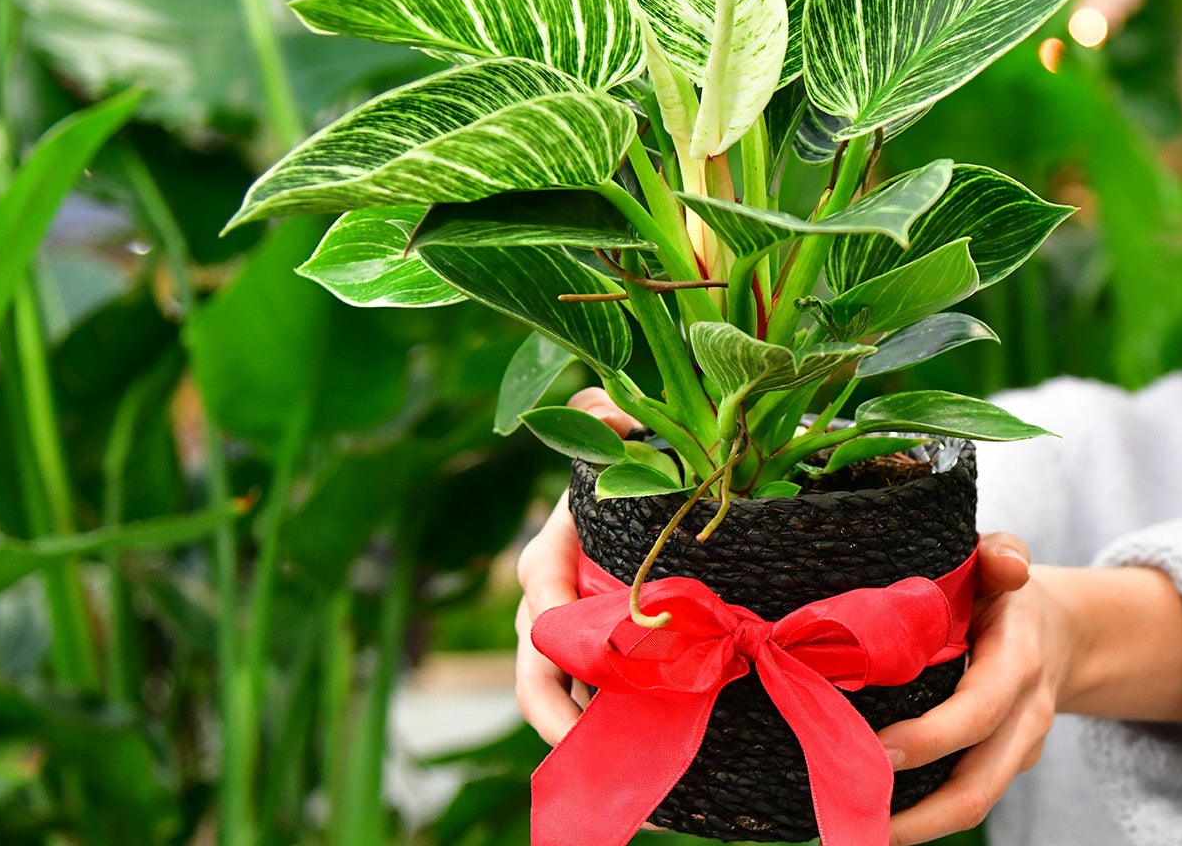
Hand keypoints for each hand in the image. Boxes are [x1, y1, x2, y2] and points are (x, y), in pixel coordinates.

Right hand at [514, 387, 639, 744]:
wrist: (647, 500)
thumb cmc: (628, 473)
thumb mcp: (616, 440)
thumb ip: (603, 418)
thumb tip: (612, 413)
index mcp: (551, 551)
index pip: (539, 586)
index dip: (554, 622)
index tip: (577, 650)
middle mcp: (548, 601)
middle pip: (534, 661)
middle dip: (551, 708)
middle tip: (580, 743)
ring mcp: (566, 637)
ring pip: (557, 691)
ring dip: (579, 729)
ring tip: (616, 768)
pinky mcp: (592, 662)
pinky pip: (586, 702)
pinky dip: (604, 731)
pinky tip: (640, 764)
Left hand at [880, 532, 1075, 845]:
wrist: (1060, 634)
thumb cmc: (1006, 594)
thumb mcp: (1002, 562)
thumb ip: (1001, 552)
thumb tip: (1008, 564)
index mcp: (1019, 663)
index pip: (978, 710)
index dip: (931, 737)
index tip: (876, 751)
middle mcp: (1024, 717)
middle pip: (978, 785)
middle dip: (919, 813)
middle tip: (853, 813)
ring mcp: (1015, 751)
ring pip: (973, 805)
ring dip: (915, 829)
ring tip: (855, 836)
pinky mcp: (999, 768)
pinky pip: (963, 799)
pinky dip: (920, 818)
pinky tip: (868, 820)